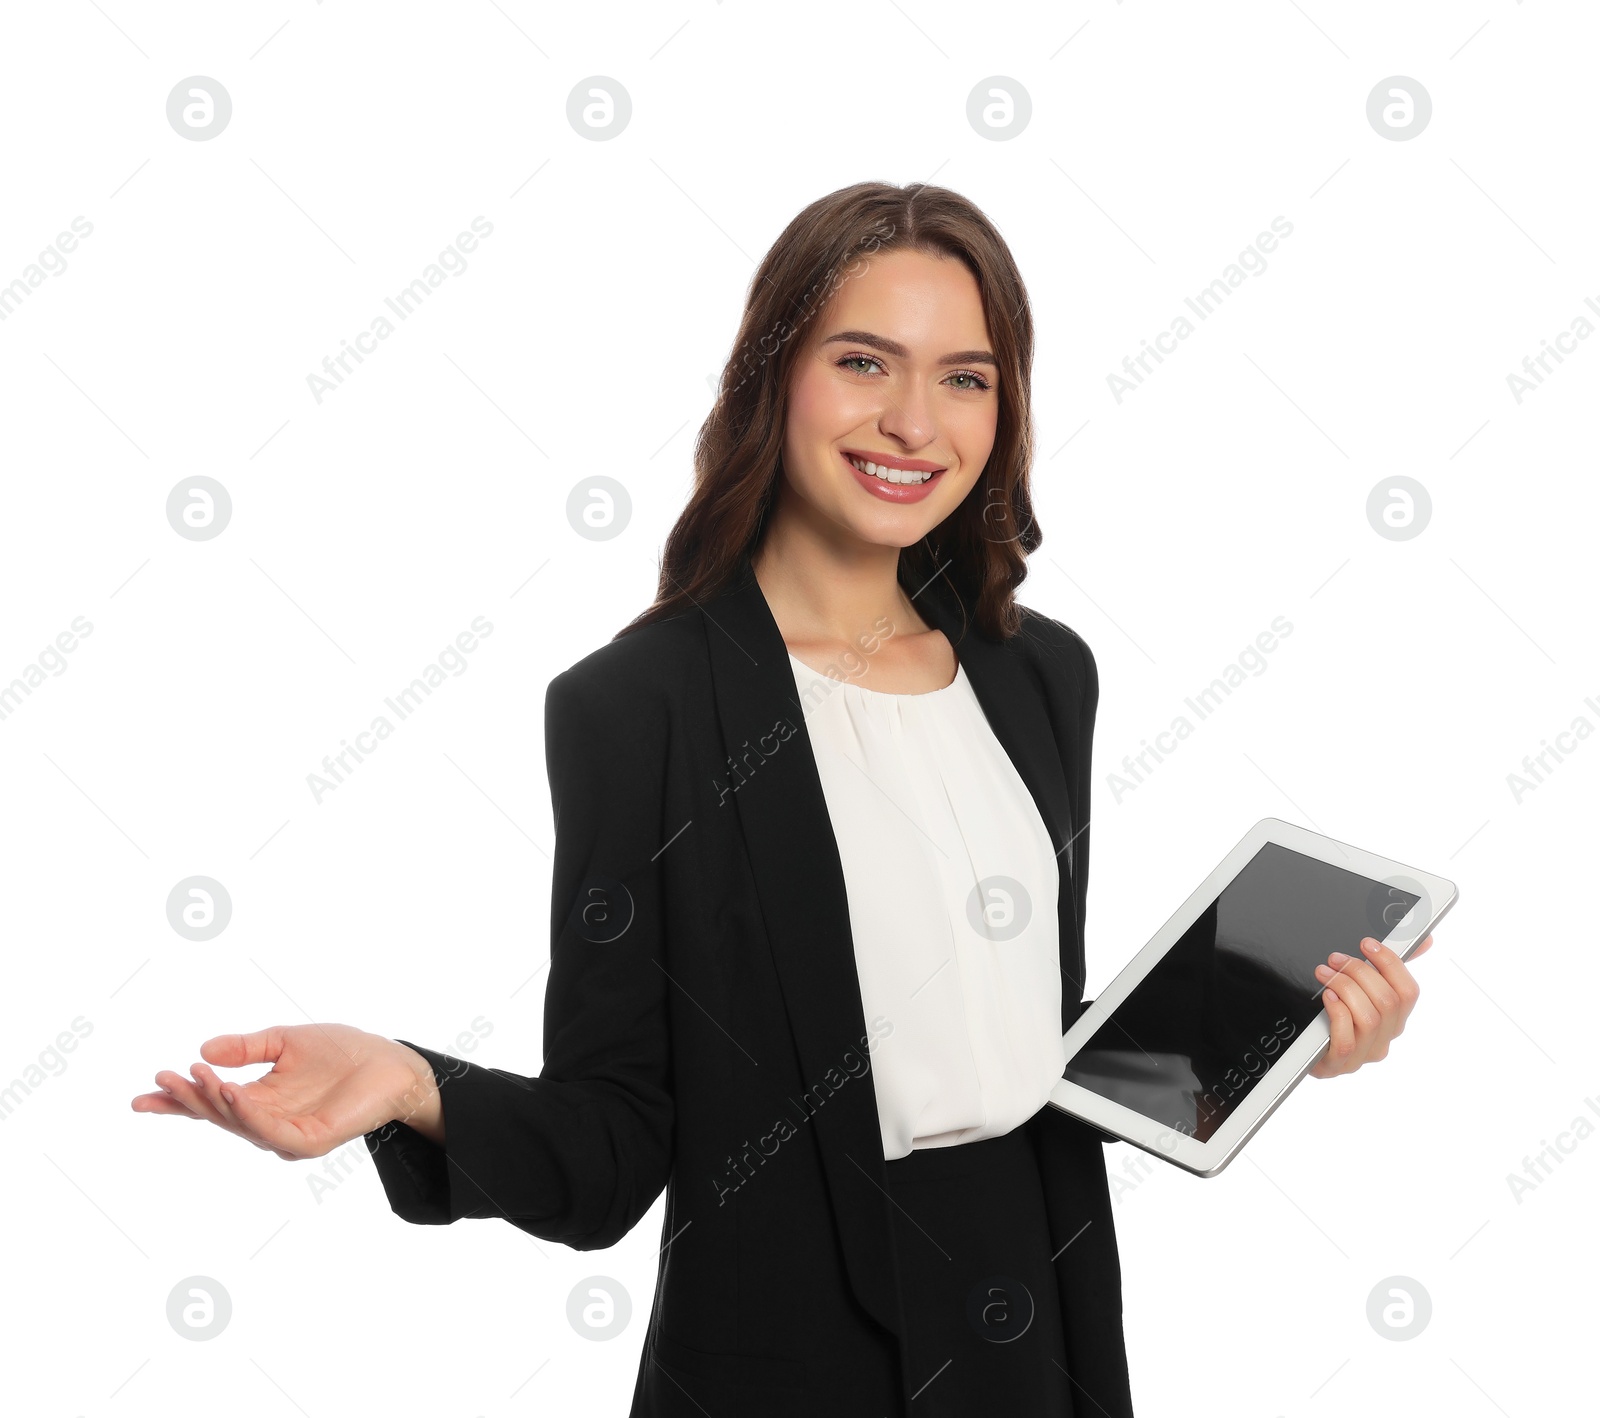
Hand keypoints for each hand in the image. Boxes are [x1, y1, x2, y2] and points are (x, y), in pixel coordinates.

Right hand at [130, 1023, 432, 1159]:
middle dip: (189, 1098)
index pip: (211, 1104)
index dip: (178, 1102)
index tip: (141, 1097)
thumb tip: (204, 1050)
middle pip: (218, 1115)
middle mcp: (269, 1122)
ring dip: (214, 1102)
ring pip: (240, 1123)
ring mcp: (287, 1136)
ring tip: (194, 1076)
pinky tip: (231, 1093)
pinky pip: (271, 1131)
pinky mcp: (309, 1142)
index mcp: (260, 1100)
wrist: (391, 1063)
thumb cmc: (343, 1052)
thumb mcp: (286, 1041)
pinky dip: (248, 1115)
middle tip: (163, 1078)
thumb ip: (247, 1047)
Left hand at [1307, 935, 1431, 1079]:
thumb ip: (1389, 968)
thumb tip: (1425, 941)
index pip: (1408, 992)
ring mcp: (1364, 1054)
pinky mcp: (1340, 1064)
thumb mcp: (1363, 990)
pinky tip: (1326, 998)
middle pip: (1387, 1001)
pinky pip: (1346, 1040)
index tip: (1367, 944)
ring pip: (1368, 1018)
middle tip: (1336, 958)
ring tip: (1324, 973)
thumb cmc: (1337, 1017)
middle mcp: (1384, 1038)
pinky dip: (1337, 1013)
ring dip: (1344, 987)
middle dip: (1359, 972)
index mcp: (1395, 1019)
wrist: (1306, 1050)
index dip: (1390, 964)